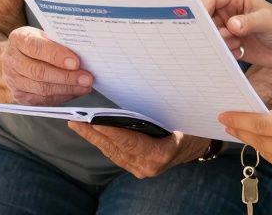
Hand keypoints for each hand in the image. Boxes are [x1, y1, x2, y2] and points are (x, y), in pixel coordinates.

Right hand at [0, 26, 92, 104]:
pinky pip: (42, 100)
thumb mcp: (43, 35)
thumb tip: (83, 52)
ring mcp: (13, 80)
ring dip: (66, 89)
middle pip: (39, 72)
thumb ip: (58, 41)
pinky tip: (74, 92)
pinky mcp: (19, 96)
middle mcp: (12, 60)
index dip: (56, 55)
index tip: (76, 62)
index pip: (36, 47)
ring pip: (41, 89)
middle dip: (66, 77)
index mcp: (18, 39)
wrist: (15, 57)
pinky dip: (61, 97)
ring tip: (85, 87)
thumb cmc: (36, 43)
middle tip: (86, 78)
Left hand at [68, 122, 207, 177]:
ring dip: (94, 139)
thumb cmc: (189, 128)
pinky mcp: (136, 168)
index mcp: (160, 154)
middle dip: (93, 134)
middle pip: (115, 148)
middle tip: (74, 121)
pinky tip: (92, 133)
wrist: (197, 145)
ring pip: (112, 152)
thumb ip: (155, 115)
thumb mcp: (177, 118)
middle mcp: (148, 166)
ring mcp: (141, 170)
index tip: (92, 122)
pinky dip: (103, 143)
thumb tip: (130, 101)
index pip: (129, 142)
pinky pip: (116, 155)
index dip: (110, 132)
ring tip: (77, 125)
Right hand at [200, 0, 271, 69]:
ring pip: (209, 35)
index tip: (200, 24)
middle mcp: (226, 10)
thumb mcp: (268, 21)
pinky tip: (239, 51)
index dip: (201, 8)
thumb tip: (232, 25)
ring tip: (238, 43)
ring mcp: (225, 27)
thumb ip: (250, 22)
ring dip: (220, 42)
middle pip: (204, 18)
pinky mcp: (227, 43)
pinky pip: (216, 48)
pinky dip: (224, 52)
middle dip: (209, 30)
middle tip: (221, 38)